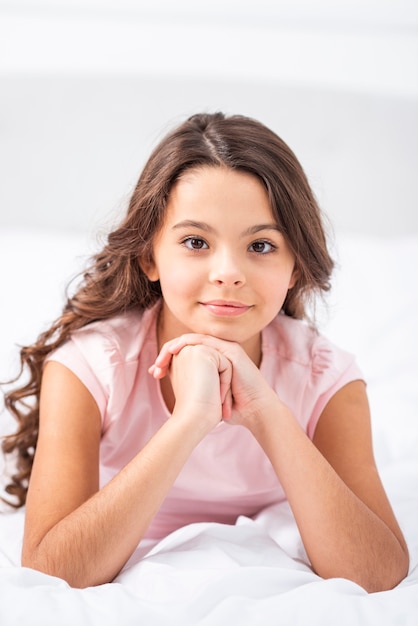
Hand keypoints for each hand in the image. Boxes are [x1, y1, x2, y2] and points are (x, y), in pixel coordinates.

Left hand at [150, 334, 280, 429]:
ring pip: (194, 340)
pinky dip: (189, 343)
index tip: (155, 374)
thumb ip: (195, 390)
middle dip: (167, 353)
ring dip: (174, 347)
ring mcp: (226, 349)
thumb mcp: (208, 397)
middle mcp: (219, 352)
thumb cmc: (232, 409)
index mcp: (213, 361)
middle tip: (155, 367)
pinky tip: (176, 350)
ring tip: (161, 360)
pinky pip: (206, 341)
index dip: (168, 360)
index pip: (186, 353)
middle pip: (187, 344)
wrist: (254, 412)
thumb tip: (177, 394)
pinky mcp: (231, 351)